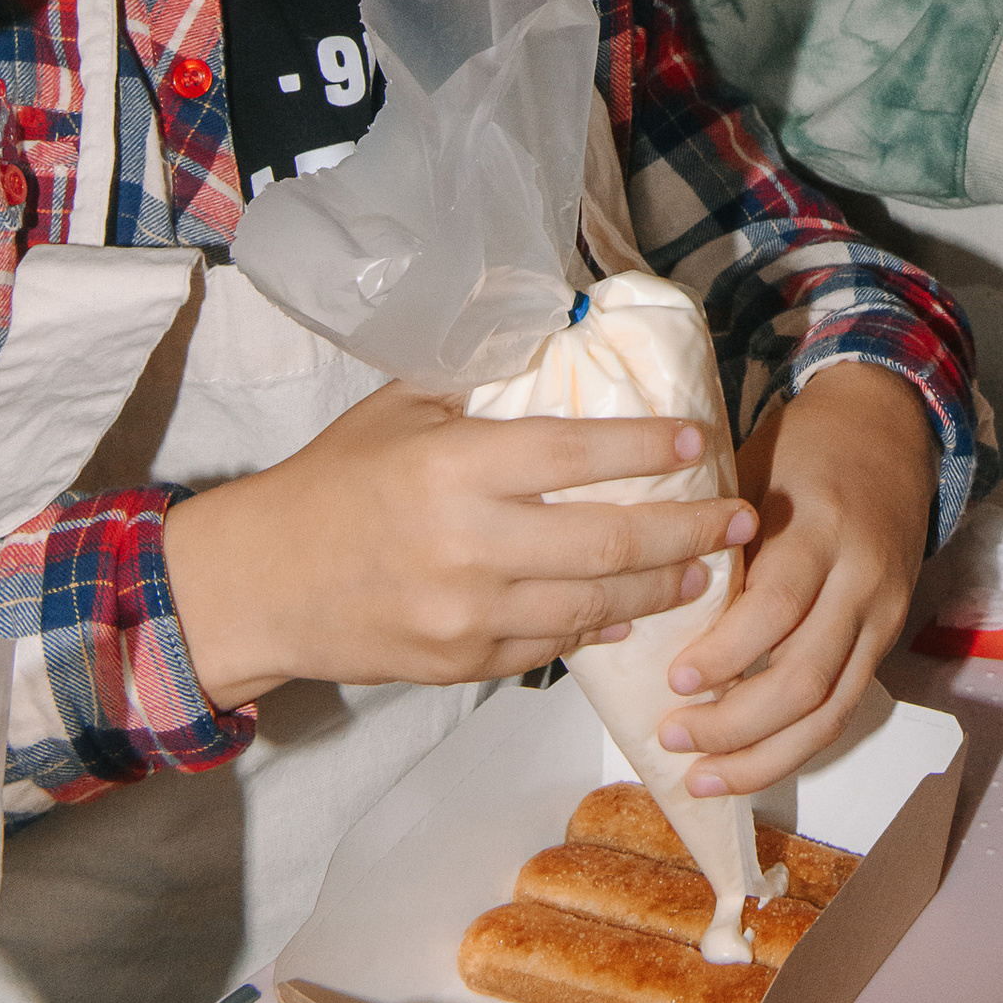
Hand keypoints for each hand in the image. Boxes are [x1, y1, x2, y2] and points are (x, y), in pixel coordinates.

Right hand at [161, 388, 754, 709]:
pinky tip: (634, 614)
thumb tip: (565, 337)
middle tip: (742, 518)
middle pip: (609, 543)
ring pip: (594, 608)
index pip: (578, 454)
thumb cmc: (334, 479)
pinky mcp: (459, 666)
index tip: (700, 438)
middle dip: (690, 532)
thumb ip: (480, 380)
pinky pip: (550, 647)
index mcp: (457, 467)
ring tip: (708, 569)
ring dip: (662, 590)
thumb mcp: (401, 407)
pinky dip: (600, 629)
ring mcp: (466, 616)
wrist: (260, 585)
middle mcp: (470, 545)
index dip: (649, 446)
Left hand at [657, 363, 939, 796]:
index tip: (673, 680)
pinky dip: (794, 746)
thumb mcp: (753, 472)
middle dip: (735, 724)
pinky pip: (844, 707)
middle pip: (806, 677)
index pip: (777, 605)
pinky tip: (747, 763)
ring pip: (831, 710)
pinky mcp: (888, 638)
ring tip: (702, 777)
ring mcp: (883, 613)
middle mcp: (861, 578)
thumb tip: (643, 607)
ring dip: (764, 756)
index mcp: (822, 526)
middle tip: (673, 737)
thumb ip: (716, 541)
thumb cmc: (803, 447)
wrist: (890, 426)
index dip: (725, 653)